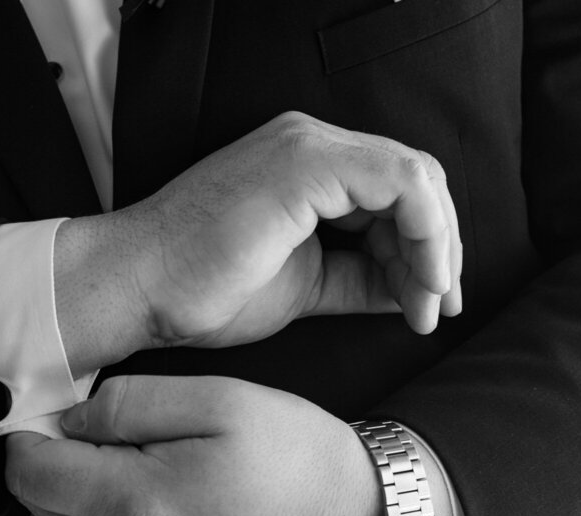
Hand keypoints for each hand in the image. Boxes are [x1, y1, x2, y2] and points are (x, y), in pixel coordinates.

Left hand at [4, 375, 383, 515]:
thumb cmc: (292, 456)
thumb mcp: (217, 398)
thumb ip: (127, 403)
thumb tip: (69, 420)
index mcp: (137, 504)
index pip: (29, 474)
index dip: (32, 435)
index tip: (62, 414)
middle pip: (34, 508)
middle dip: (50, 464)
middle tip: (100, 436)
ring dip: (65, 501)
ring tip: (119, 470)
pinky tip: (123, 511)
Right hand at [55, 111, 462, 376]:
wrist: (140, 289)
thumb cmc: (201, 290)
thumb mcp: (305, 286)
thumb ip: (361, 279)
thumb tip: (413, 290)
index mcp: (306, 165)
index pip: (394, 191)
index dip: (426, 247)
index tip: (428, 305)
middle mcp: (311, 143)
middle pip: (415, 180)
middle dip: (440, 248)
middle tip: (438, 308)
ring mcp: (308, 147)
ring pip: (417, 178)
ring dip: (436, 247)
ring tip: (425, 305)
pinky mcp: (307, 164)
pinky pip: (402, 184)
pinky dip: (424, 234)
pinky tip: (416, 281)